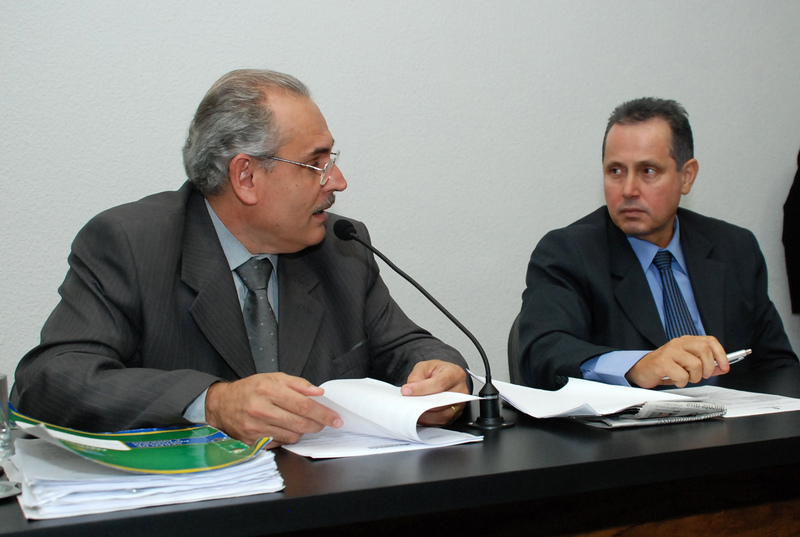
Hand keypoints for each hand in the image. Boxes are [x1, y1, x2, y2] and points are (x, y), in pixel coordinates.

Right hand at [205, 373, 342, 446]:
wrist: (221, 404)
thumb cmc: (250, 389)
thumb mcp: (273, 377)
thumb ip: (298, 384)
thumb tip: (318, 392)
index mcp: (268, 389)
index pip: (303, 405)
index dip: (323, 413)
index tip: (335, 419)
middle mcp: (260, 408)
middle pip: (300, 423)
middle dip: (318, 425)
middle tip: (326, 423)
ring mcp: (255, 427)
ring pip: (292, 435)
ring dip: (303, 431)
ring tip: (303, 423)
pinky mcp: (251, 441)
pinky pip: (279, 443)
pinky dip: (288, 437)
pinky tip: (286, 428)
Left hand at [400, 360, 469, 425]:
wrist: (445, 377)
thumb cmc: (437, 372)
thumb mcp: (424, 367)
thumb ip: (416, 377)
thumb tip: (409, 390)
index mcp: (455, 374)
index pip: (439, 383)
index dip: (422, 389)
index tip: (407, 391)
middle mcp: (461, 390)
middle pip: (441, 402)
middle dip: (422, 404)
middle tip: (407, 404)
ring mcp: (460, 404)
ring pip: (442, 415)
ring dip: (424, 415)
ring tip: (411, 410)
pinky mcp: (455, 415)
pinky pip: (441, 422)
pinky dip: (428, 421)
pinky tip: (418, 415)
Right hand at [626, 335, 729, 387]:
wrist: (641, 370)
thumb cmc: (665, 367)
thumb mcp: (686, 363)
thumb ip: (705, 364)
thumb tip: (722, 367)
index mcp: (686, 341)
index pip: (709, 341)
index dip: (720, 354)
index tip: (724, 367)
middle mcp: (678, 343)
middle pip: (704, 350)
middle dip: (708, 368)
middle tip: (703, 375)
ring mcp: (670, 352)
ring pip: (695, 364)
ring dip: (694, 377)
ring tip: (686, 378)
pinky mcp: (662, 362)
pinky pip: (682, 375)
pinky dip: (682, 382)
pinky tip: (675, 380)